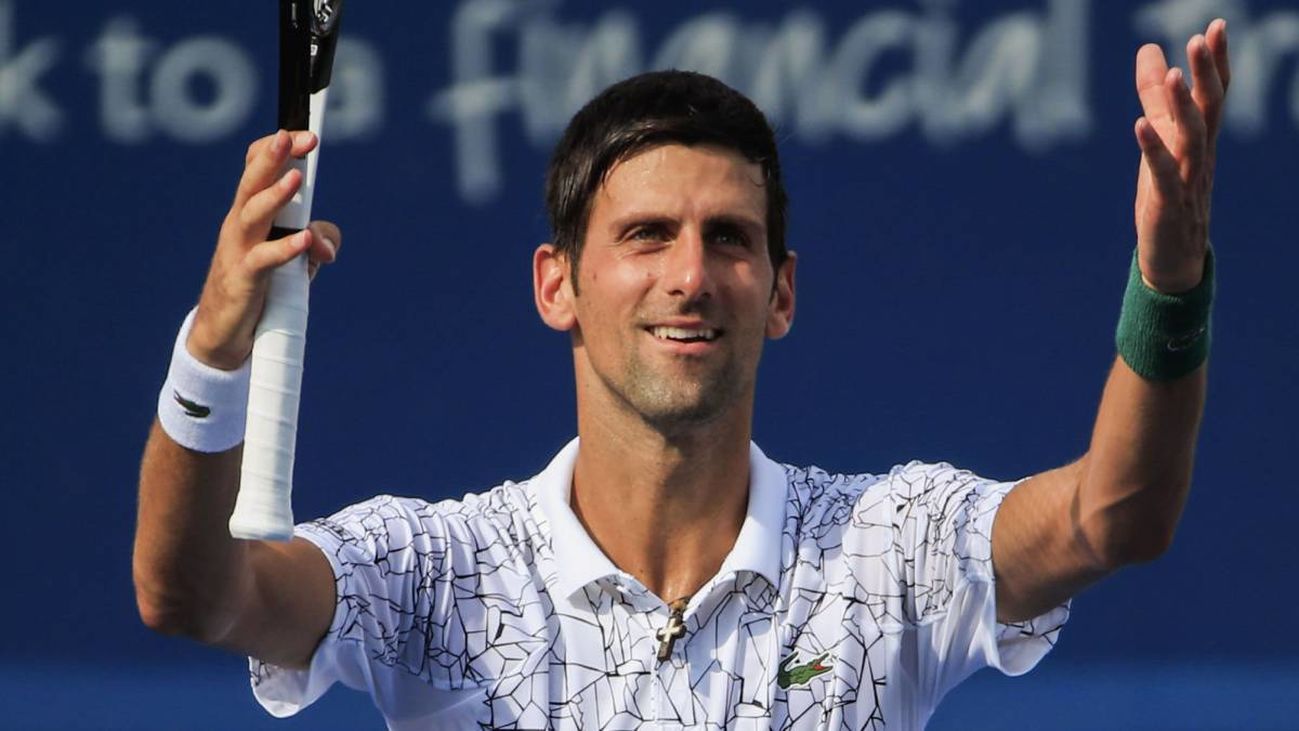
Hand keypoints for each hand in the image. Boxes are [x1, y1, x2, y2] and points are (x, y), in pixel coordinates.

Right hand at [189, 130, 341, 369]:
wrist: (223, 333)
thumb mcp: (295, 260)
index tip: (304, 136)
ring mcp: (238, 251)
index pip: (255, 170)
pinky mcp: (244, 280)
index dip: (275, 150)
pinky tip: (304, 240)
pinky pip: (264, 260)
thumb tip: (326, 243)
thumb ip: (320, 242)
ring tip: (296, 178)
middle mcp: (240, 225)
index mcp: (250, 213)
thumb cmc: (260, 288)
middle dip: (271, 158)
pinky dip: (285, 249)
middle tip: (289, 137)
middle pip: (252, 184)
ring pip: (253, 215)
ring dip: (275, 196)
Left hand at [1132, 18, 1229, 293]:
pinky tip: (1139, 125)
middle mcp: (1200, 155)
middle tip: (1201, 38)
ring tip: (1172, 75)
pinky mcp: (1167, 203)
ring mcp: (1187, 180)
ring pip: (1192, 138)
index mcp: (1200, 139)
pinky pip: (1163, 174)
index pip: (1214, 94)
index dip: (1216, 62)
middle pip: (1209, 109)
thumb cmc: (1167, 192)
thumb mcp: (1160, 138)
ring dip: (1181, 106)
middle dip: (1206, 74)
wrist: (1173, 256)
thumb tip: (1148, 49)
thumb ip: (1153, 96)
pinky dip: (1153, 149)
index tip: (1215, 26)